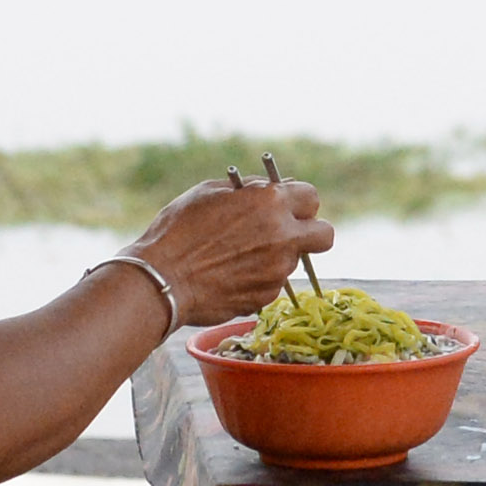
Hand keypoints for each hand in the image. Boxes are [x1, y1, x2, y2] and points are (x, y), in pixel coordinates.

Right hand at [126, 175, 332, 324]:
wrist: (161, 280)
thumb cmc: (178, 230)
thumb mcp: (209, 193)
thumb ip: (250, 189)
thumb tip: (276, 188)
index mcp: (270, 203)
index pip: (311, 197)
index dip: (299, 202)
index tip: (287, 207)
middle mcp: (282, 237)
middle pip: (324, 235)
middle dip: (311, 232)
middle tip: (287, 233)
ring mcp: (277, 270)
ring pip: (294, 261)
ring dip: (276, 257)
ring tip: (237, 257)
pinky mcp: (266, 296)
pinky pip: (273, 284)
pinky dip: (259, 279)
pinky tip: (230, 275)